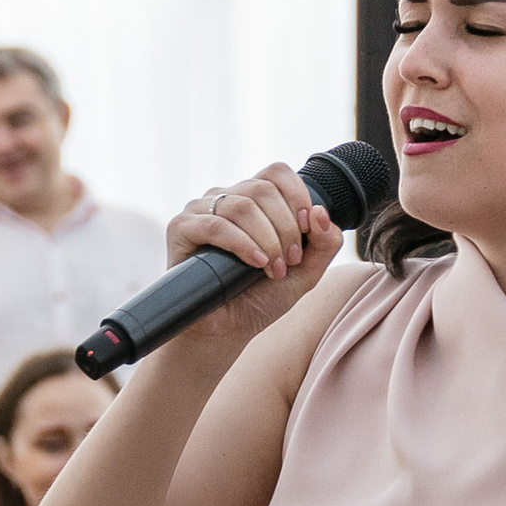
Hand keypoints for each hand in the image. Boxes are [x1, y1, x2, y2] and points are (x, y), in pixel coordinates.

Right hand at [162, 162, 343, 348]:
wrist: (225, 332)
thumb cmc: (260, 299)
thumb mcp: (305, 273)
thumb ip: (324, 243)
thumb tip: (320, 212)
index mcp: (254, 200)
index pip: (276, 173)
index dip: (297, 196)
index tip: (305, 230)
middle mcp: (227, 198)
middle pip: (263, 189)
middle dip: (285, 227)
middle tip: (289, 262)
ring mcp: (202, 211)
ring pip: (242, 206)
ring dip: (267, 239)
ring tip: (272, 269)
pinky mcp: (181, 228)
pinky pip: (215, 224)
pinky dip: (241, 243)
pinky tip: (255, 262)